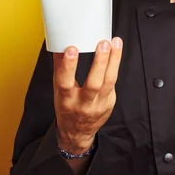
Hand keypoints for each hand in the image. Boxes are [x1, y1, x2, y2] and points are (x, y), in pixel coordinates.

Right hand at [53, 38, 122, 152]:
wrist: (77, 132)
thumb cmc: (67, 107)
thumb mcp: (58, 91)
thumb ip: (60, 69)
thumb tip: (58, 45)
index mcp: (66, 100)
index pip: (65, 82)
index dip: (68, 66)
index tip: (71, 49)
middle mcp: (83, 104)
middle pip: (94, 83)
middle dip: (100, 62)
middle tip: (104, 43)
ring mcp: (99, 105)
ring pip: (109, 82)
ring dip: (114, 60)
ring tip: (115, 43)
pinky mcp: (109, 103)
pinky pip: (113, 83)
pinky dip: (115, 67)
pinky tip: (116, 52)